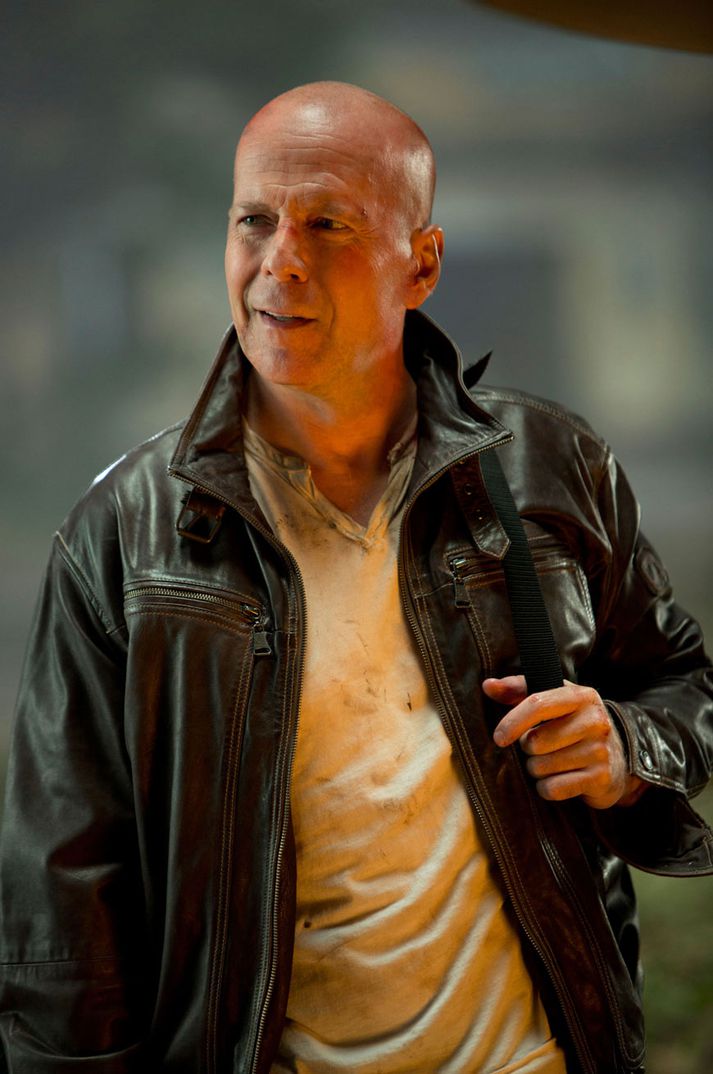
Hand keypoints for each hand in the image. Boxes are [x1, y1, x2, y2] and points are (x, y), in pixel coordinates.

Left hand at [483, 676, 645, 809]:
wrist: (617, 758)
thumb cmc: (573, 724)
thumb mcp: (553, 700)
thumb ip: (519, 689)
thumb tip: (488, 685)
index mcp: (580, 696)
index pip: (537, 703)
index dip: (512, 721)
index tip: (499, 737)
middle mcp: (595, 720)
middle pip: (535, 741)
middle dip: (528, 749)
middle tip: (540, 748)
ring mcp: (600, 750)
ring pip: (542, 766)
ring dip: (537, 769)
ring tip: (551, 762)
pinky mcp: (600, 778)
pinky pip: (553, 788)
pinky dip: (546, 788)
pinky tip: (558, 780)